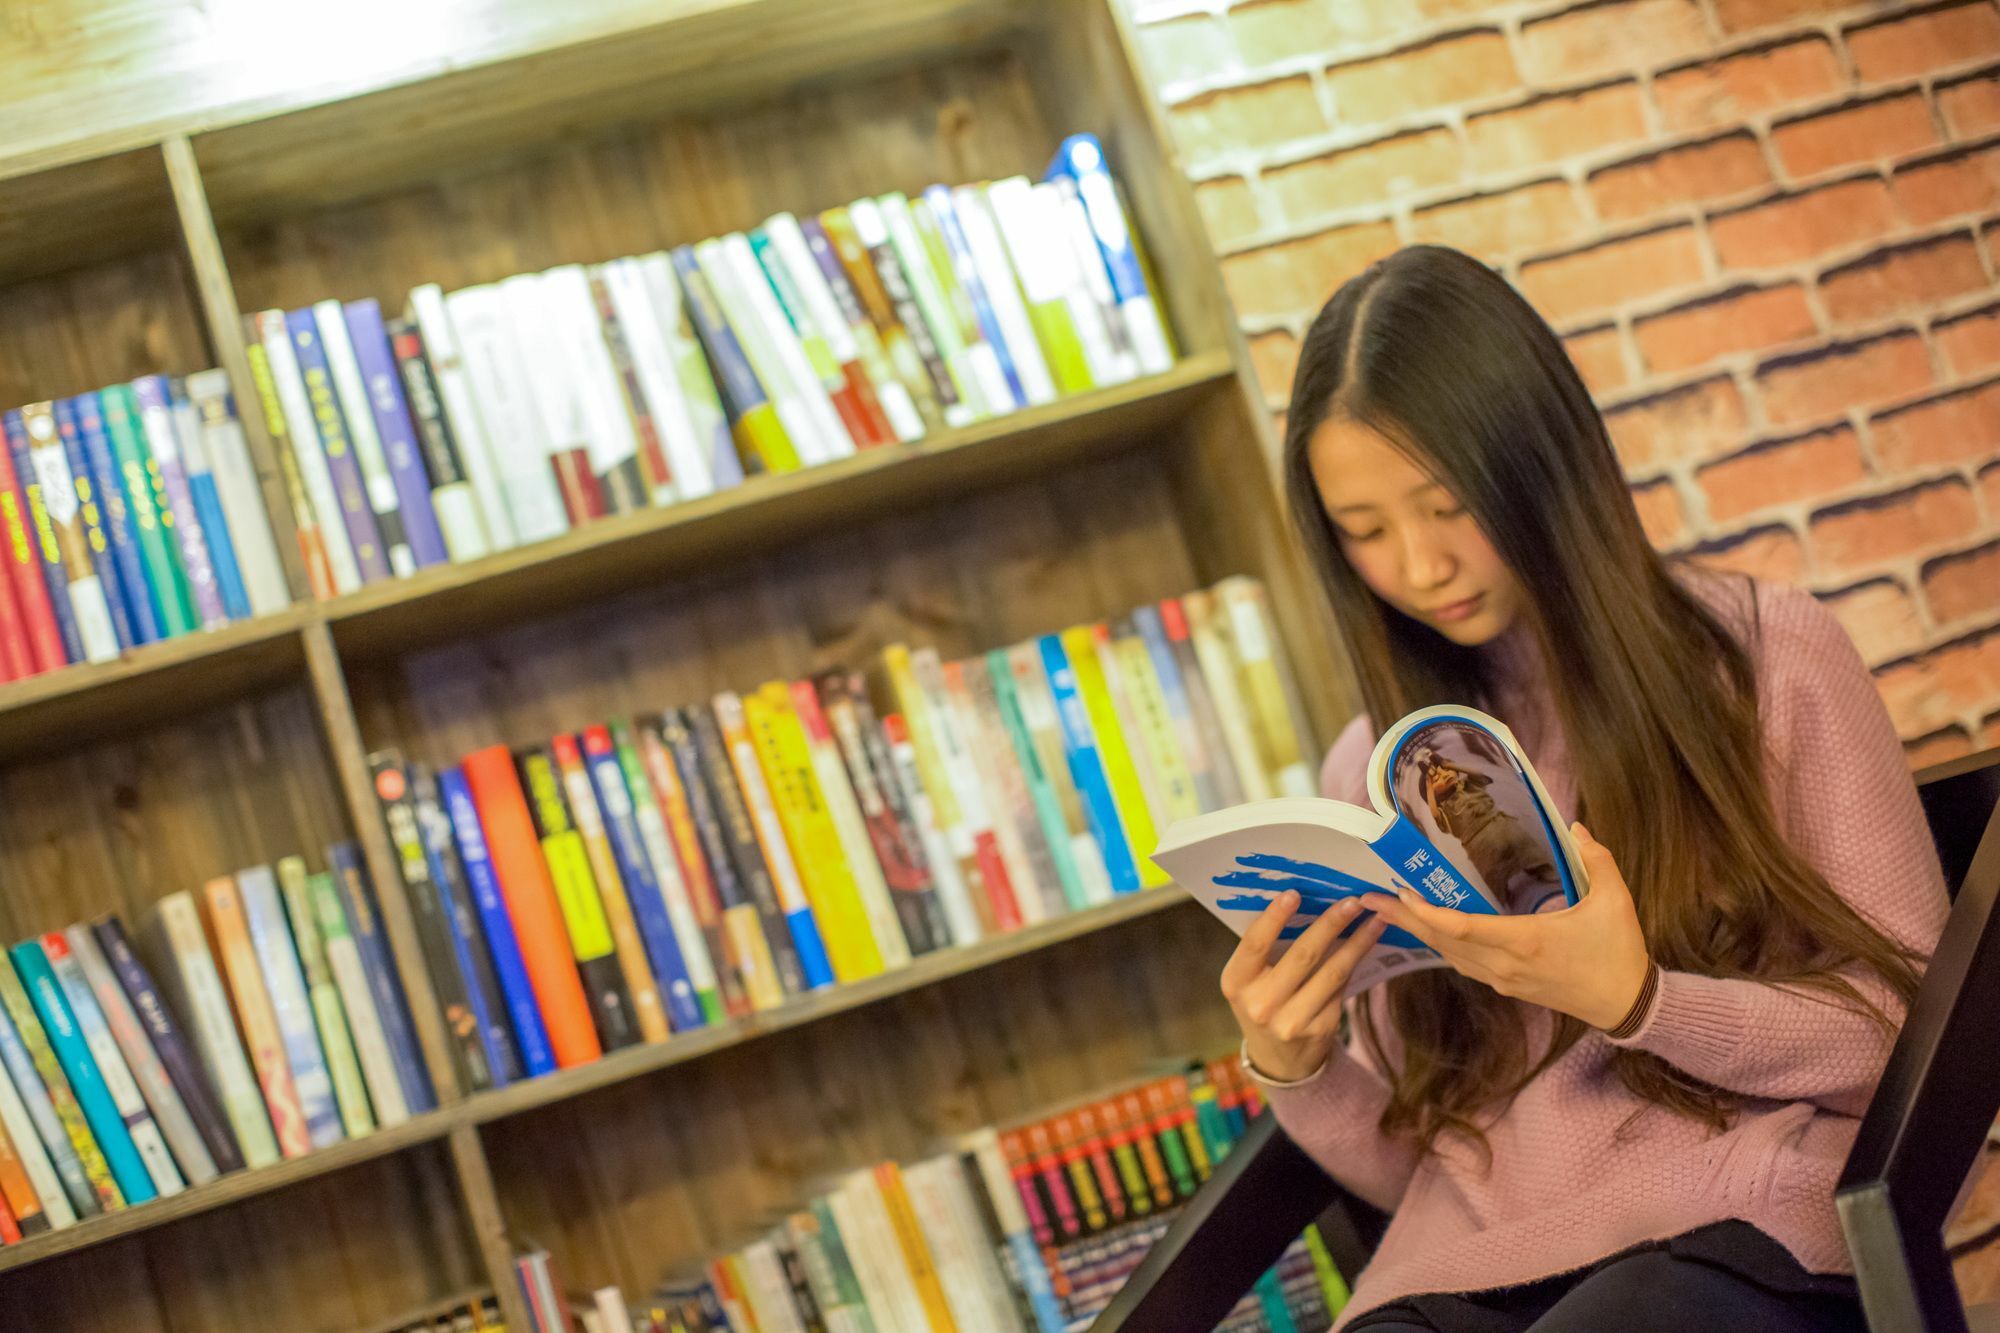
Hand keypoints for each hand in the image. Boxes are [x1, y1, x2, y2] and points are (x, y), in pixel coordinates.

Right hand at [1221, 891, 1387, 1081]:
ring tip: (1375, 919)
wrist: (1278, 1058)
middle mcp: (1261, 1004)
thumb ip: (1266, 949)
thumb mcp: (1249, 980)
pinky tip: (1368, 943)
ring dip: (1357, 942)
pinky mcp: (1321, 1029)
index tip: (1294, 893)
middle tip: (1352, 901)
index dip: (1274, 918)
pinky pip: (1341, 988)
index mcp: (1236, 983)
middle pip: (1302, 956)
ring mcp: (1292, 1021)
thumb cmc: (1263, 1001)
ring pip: (1332, 972)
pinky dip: (1355, 962)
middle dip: (1331, 924)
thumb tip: (1306, 902)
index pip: (1254, 944)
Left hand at [1359, 823, 1649, 1030]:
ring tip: (1387, 909)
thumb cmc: (1619, 952)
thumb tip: (1576, 826)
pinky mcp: (1507, 985)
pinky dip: (1439, 944)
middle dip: (1402, 919)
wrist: (1626, 1005)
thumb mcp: (1615, 900)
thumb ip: (1596, 859)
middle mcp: (1504, 964)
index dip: (1426, 912)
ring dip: (1417, 931)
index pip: (1463, 927)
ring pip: (1448, 954)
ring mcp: (1503, 978)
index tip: (1399, 893)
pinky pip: (1463, 963)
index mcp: (1524, 941)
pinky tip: (1425, 929)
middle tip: (1366, 899)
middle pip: (1442, 940)